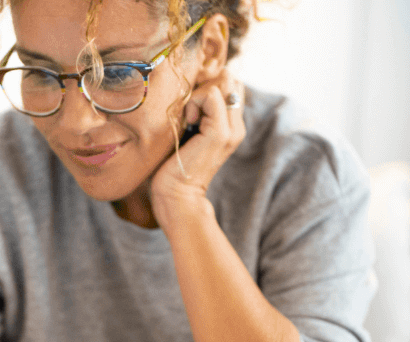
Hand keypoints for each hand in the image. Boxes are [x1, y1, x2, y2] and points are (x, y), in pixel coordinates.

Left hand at [149, 73, 245, 230]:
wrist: (176, 195)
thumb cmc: (173, 165)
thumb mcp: (186, 131)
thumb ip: (196, 111)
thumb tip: (190, 87)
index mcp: (230, 125)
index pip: (230, 84)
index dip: (208, 85)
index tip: (190, 106)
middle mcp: (236, 126)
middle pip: (231, 80)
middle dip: (206, 84)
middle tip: (189, 109)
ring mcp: (232, 129)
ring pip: (223, 82)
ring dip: (198, 94)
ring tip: (188, 118)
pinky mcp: (220, 132)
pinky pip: (211, 94)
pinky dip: (195, 101)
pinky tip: (187, 121)